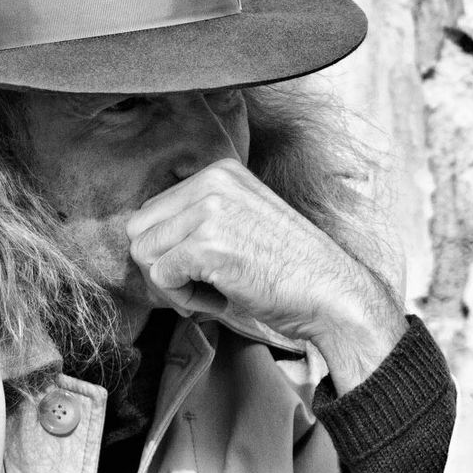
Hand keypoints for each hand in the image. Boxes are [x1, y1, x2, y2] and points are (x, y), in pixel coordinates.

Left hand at [125, 158, 407, 393]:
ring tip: (212, 290)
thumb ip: (196, 215)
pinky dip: (184, 300)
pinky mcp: (208, 246)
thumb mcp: (240, 218)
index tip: (203, 267)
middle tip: (199, 284)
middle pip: (139, 230)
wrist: (333, 294)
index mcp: (218, 172)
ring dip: (172, 285)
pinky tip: (220, 299)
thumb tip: (141, 238)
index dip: (169, 248)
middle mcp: (211, 182)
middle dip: (161, 265)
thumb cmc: (288, 267)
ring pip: (144, 254)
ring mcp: (209, 212)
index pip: (153, 210)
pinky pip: (161, 278)